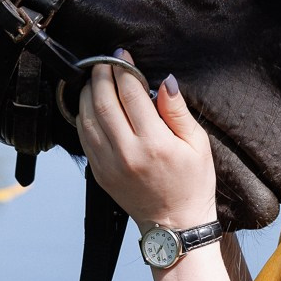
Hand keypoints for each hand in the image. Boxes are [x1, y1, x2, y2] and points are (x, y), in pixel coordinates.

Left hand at [77, 49, 217, 230]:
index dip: (124, 70)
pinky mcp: (99, 173)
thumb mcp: (197, 144)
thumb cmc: (192, 182)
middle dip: (101, 75)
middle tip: (104, 61)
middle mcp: (127, 153)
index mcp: (154, 143)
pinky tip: (89, 104)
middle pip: (103, 102)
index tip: (122, 55)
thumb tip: (165, 81)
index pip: (130, 95)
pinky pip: (84, 137)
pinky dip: (83, 115)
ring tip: (94, 78)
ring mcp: (109, 165)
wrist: (175, 225)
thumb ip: (178, 111)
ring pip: (87, 118)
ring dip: (87, 93)